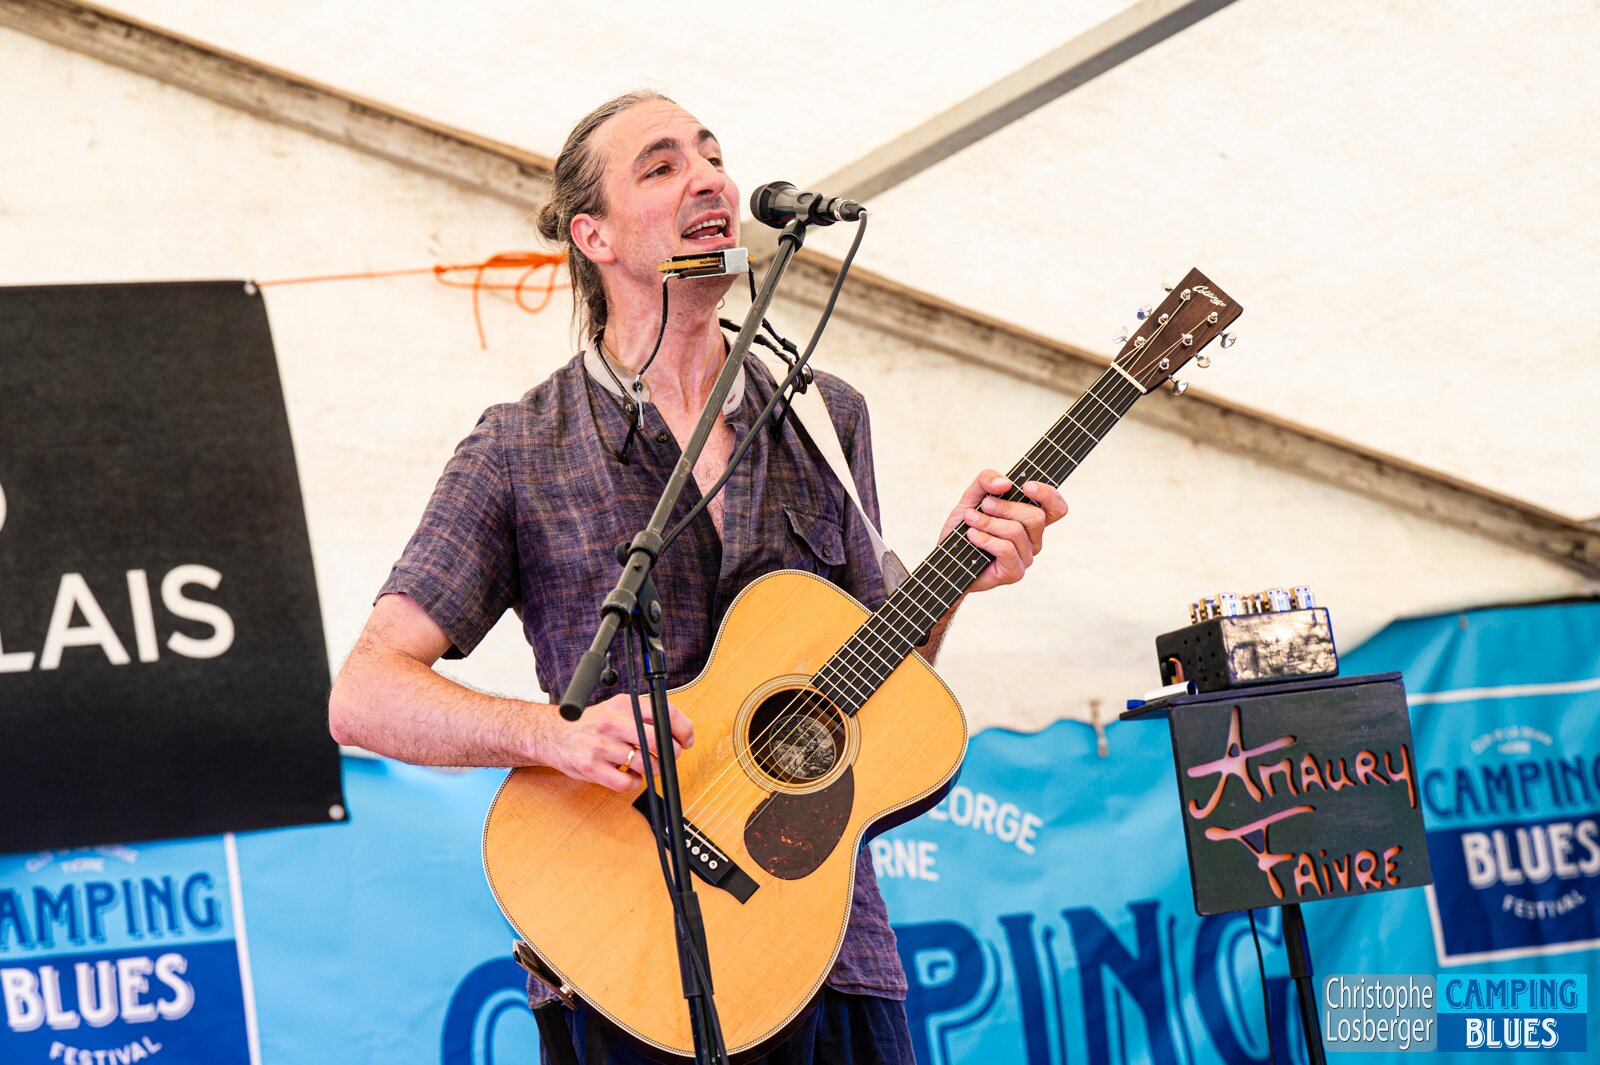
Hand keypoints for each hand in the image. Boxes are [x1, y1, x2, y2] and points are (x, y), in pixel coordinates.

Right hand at [539, 693, 694, 792]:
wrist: (553, 734)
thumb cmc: (591, 723)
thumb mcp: (618, 708)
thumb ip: (645, 714)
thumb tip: (680, 729)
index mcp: (623, 705)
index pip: (664, 713)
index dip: (683, 729)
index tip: (686, 740)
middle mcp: (612, 723)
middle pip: (658, 740)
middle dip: (671, 753)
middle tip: (669, 756)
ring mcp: (600, 746)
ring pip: (645, 764)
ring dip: (653, 769)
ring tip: (646, 766)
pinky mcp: (591, 768)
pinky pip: (626, 783)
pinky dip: (634, 783)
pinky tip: (629, 775)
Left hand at [939, 470, 1067, 594]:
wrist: (946, 557)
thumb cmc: (965, 526)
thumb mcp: (972, 496)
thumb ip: (986, 480)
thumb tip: (1006, 483)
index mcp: (1030, 519)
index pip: (1056, 508)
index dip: (1048, 495)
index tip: (1026, 486)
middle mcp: (1033, 539)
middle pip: (1036, 517)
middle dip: (1006, 507)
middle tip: (984, 505)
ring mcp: (1026, 557)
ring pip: (1017, 532)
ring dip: (989, 522)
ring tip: (970, 519)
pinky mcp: (1015, 572)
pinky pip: (1006, 549)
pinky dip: (985, 539)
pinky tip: (971, 535)